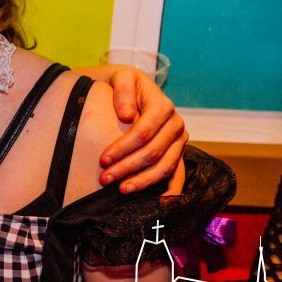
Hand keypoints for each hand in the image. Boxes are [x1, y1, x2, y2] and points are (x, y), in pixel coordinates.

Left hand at [99, 67, 187, 193]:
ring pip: (164, 166)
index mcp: (162, 106)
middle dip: (127, 167)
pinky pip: (178, 173)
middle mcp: (175, 124)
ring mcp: (179, 141)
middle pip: (153, 152)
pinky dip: (172, 190)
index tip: (103, 160)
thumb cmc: (124, 84)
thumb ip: (123, 91)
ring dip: (143, 181)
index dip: (123, 147)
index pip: (143, 132)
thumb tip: (125, 114)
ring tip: (121, 190)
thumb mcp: (122, 77)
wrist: (134, 88)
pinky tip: (161, 204)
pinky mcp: (177, 152)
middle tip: (105, 178)